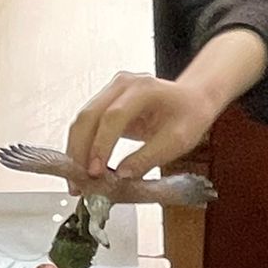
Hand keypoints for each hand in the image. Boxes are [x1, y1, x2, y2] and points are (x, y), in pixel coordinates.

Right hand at [66, 28, 267, 176]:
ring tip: (77, 182)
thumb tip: (121, 176)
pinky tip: (83, 169)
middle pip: (89, 117)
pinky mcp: (103, 103)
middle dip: (80, 153)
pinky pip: (86, 126)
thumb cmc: (189, 115)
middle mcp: (122, 85)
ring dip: (76, 153)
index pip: (113, 117)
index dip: (100, 146)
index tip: (95, 173)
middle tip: (79, 183)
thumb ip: (148, 158)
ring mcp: (109, 92)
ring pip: (81, 122)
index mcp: (143, 88)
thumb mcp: (178, 140)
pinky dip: (81, 149)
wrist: (191, 100)